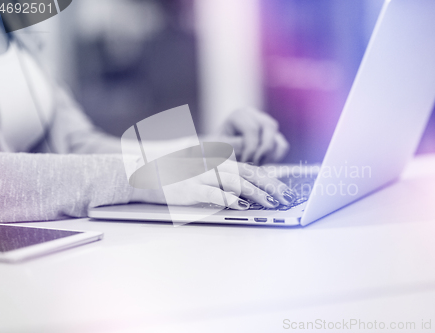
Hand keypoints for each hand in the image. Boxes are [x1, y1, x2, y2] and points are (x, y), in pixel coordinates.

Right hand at [131, 162, 296, 209]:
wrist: (148, 176)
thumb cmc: (178, 177)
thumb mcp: (204, 173)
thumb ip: (223, 178)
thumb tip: (244, 192)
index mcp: (218, 163)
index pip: (250, 170)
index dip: (269, 179)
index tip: (284, 190)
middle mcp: (213, 167)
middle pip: (248, 175)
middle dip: (269, 186)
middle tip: (286, 197)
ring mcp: (202, 176)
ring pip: (234, 182)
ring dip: (254, 193)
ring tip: (269, 203)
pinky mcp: (190, 189)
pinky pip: (212, 193)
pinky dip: (227, 198)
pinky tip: (239, 205)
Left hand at [216, 108, 288, 164]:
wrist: (218, 157)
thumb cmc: (215, 150)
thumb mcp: (217, 147)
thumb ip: (231, 145)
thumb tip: (246, 144)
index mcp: (240, 115)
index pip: (252, 128)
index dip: (250, 148)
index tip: (244, 162)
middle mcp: (255, 116)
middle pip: (269, 128)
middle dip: (263, 150)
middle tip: (254, 164)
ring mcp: (266, 125)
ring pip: (277, 137)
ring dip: (269, 155)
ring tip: (255, 165)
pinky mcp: (274, 137)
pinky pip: (282, 146)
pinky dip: (275, 157)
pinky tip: (262, 164)